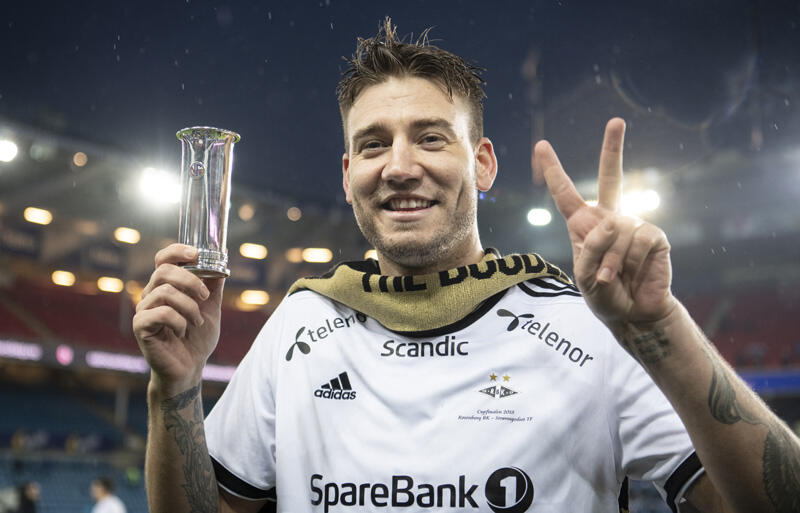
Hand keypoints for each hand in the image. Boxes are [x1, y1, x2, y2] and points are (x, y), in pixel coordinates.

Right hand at [132, 244, 224, 394]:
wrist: (190, 367)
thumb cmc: (197, 338)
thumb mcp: (211, 307)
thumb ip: (213, 286)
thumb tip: (221, 263)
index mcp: (165, 286)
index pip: (163, 259)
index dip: (176, 251)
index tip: (196, 253)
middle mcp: (151, 294)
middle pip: (164, 271)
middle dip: (190, 280)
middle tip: (205, 296)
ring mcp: (143, 310)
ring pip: (165, 292)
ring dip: (189, 306)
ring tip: (197, 322)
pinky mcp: (140, 327)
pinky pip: (161, 313)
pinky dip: (179, 321)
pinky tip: (183, 331)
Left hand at [534, 118, 676, 331]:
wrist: (634, 314)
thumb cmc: (606, 295)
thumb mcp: (585, 277)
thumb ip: (589, 251)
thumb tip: (610, 225)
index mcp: (584, 225)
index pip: (566, 194)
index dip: (554, 171)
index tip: (541, 145)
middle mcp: (609, 218)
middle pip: (612, 176)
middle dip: (613, 148)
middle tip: (616, 121)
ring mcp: (633, 224)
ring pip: (617, 230)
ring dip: (611, 259)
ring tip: (612, 277)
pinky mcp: (654, 236)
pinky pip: (638, 239)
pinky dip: (630, 260)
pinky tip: (633, 272)